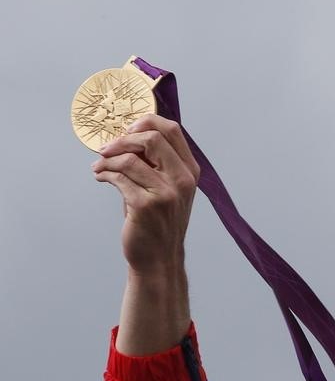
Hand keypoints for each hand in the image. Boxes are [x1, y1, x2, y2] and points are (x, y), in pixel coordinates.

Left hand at [92, 114, 200, 272]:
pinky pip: (118, 177)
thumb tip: (127, 136)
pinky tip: (101, 177)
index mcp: (190, 170)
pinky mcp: (146, 205)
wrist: (159, 258)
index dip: (146, 122)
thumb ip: (156, 163)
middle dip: (123, 139)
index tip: (127, 131)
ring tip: (99, 167)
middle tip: (107, 148)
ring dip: (107, 159)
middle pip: (152, 137)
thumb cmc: (159, 222)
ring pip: (130, 158)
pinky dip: (104, 174)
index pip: (172, 130)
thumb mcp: (168, 188)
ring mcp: (166, 193)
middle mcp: (182, 179)